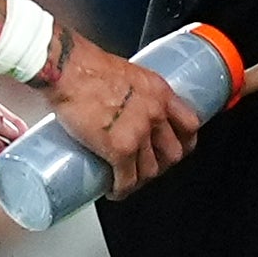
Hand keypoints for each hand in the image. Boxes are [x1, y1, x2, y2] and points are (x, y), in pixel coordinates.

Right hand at [42, 33, 201, 197]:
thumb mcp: (126, 72)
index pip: (189, 124)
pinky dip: (121, 190)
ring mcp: (139, 133)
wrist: (68, 69)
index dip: (184, 141)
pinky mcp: (119, 149)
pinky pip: (127, 180)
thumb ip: (134, 91)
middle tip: (147, 166)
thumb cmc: (87, 66)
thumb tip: (124, 105)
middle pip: (173, 153)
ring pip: (150, 170)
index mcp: (159, 92)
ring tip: (127, 179)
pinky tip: (114, 190)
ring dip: (140, 179)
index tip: (176, 147)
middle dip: (161, 164)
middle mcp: (155, 113)